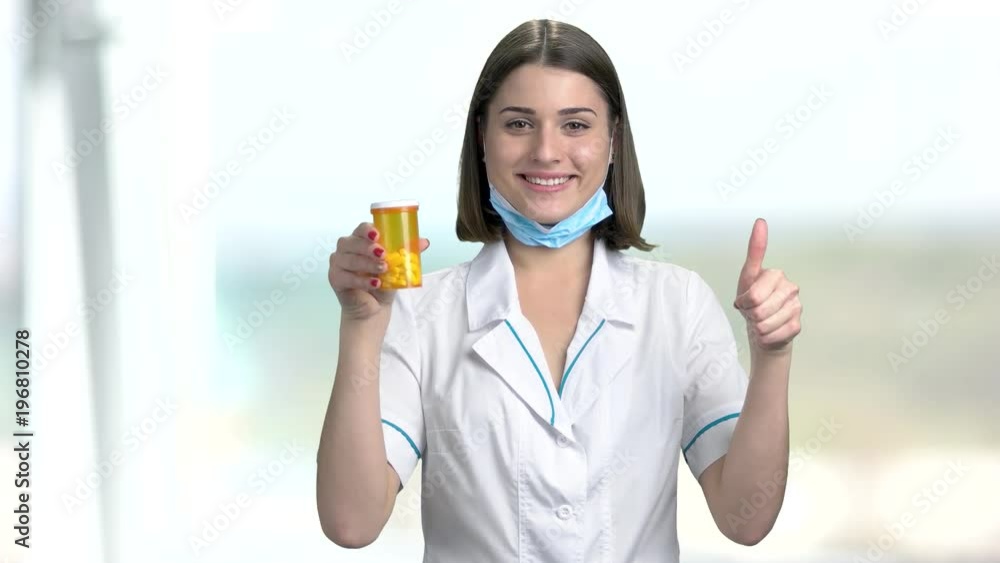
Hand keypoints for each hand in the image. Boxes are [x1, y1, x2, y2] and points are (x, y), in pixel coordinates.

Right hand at [328, 222, 429, 321]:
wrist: (374, 306)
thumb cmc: (384, 281)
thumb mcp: (398, 266)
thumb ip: (408, 253)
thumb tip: (424, 242)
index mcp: (360, 240)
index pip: (360, 229)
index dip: (367, 230)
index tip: (378, 235)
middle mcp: (345, 249)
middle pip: (350, 242)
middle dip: (367, 247)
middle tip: (383, 255)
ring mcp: (338, 263)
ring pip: (348, 259)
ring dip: (367, 264)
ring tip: (383, 270)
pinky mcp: (335, 279)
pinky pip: (345, 277)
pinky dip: (361, 281)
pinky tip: (375, 284)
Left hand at [733, 218, 800, 353]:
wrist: (763, 330)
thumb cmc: (751, 303)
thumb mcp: (745, 280)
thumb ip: (754, 255)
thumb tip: (761, 222)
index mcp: (775, 274)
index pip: (755, 292)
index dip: (745, 301)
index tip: (747, 296)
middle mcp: (789, 287)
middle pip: (758, 308)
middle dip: (750, 314)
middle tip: (752, 313)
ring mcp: (796, 305)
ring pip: (766, 322)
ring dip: (757, 327)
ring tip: (760, 321)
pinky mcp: (798, 323)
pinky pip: (775, 333)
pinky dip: (766, 337)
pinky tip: (769, 331)